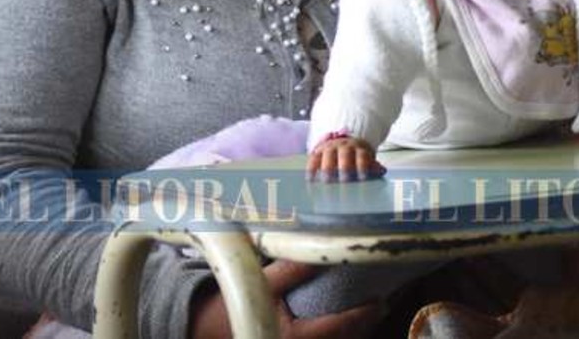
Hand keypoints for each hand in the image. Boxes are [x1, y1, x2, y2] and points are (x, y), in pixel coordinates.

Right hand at [190, 259, 385, 338]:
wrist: (199, 331)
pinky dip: (332, 337)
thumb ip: (292, 268)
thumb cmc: (228, 308)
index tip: (380, 301)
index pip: (339, 328)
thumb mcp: (260, 282)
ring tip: (365, 315)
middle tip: (378, 306)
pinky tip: (339, 327)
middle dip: (361, 326)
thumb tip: (321, 249)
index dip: (364, 315)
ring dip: (348, 333)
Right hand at [306, 136, 383, 181]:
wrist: (343, 141)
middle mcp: (344, 146)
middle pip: (345, 155)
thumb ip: (372, 166)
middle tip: (344, 181)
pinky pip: (314, 158)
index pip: (362, 156)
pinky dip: (312, 168)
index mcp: (358, 148)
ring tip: (327, 182)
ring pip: (328, 155)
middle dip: (344, 168)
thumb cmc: (356, 156)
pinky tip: (311, 179)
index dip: (362, 166)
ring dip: (327, 168)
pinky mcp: (318, 151)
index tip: (362, 178)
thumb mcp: (366, 158)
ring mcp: (330, 147)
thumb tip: (381, 171)